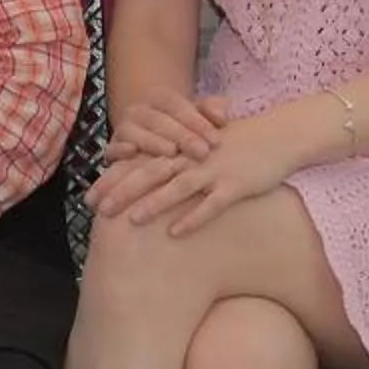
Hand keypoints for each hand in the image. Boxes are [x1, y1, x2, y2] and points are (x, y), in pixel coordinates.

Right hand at [103, 90, 226, 164]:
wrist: (152, 140)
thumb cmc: (183, 130)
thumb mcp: (198, 118)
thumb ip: (212, 111)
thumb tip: (223, 115)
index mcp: (159, 98)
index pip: (177, 105)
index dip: (196, 120)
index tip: (215, 139)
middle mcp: (138, 110)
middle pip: (158, 119)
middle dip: (181, 135)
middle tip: (202, 152)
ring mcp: (123, 128)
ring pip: (135, 131)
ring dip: (153, 141)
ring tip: (173, 153)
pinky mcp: (113, 149)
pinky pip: (112, 148)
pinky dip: (119, 150)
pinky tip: (132, 153)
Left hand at [108, 113, 297, 236]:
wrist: (279, 136)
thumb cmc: (237, 144)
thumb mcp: (202, 147)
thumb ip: (176, 161)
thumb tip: (148, 183)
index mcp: (181, 148)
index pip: (139, 162)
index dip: (113, 179)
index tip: (89, 196)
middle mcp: (192, 157)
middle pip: (150, 173)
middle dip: (122, 191)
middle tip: (96, 209)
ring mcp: (214, 170)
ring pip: (178, 187)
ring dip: (153, 203)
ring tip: (130, 220)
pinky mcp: (235, 184)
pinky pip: (212, 204)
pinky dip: (193, 217)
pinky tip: (175, 232)